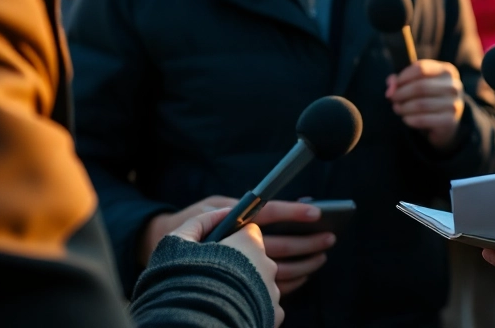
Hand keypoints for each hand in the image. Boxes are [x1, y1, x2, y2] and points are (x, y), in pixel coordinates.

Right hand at [141, 197, 335, 294]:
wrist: (165, 266)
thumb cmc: (191, 229)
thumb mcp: (210, 209)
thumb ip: (240, 205)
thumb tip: (273, 199)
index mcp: (228, 224)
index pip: (267, 213)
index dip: (293, 211)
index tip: (317, 211)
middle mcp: (236, 252)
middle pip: (281, 247)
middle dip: (309, 242)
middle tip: (329, 237)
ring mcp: (240, 277)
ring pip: (282, 274)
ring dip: (305, 266)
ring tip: (320, 258)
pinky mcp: (243, 297)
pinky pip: (273, 292)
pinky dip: (291, 283)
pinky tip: (302, 275)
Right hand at [168, 208, 283, 327]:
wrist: (196, 323)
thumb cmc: (185, 280)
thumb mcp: (178, 243)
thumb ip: (201, 222)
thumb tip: (224, 213)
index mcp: (249, 243)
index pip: (250, 232)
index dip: (235, 239)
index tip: (222, 249)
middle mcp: (267, 265)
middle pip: (257, 259)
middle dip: (241, 265)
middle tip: (218, 277)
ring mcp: (273, 292)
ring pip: (262, 284)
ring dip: (247, 288)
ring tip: (223, 297)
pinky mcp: (274, 315)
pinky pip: (265, 306)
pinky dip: (252, 308)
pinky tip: (233, 312)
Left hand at [386, 59, 465, 149]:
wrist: (446, 123)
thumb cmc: (429, 98)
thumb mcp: (419, 84)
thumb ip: (402, 80)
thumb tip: (390, 84)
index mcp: (447, 71)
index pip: (421, 69)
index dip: (403, 77)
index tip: (391, 85)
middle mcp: (453, 86)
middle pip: (420, 87)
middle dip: (401, 93)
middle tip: (391, 99)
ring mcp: (454, 104)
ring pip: (421, 104)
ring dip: (404, 107)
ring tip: (397, 109)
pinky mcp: (450, 121)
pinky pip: (424, 120)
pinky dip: (411, 120)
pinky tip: (406, 119)